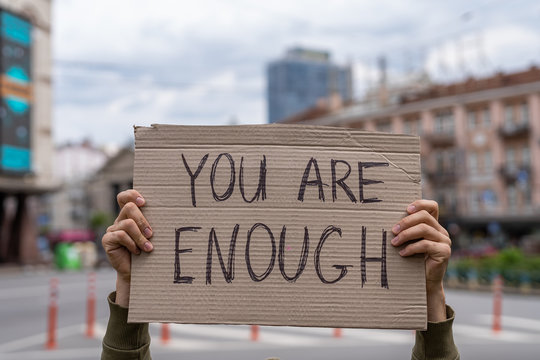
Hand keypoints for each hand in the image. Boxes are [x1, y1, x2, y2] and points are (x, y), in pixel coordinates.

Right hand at [102, 189, 152, 306]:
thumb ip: (152, 222)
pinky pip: (121, 236)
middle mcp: (119, 219)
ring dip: (140, 237)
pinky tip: (136, 252)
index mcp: (129, 215)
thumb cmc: (147, 250)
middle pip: (129, 208)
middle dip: (143, 221)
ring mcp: (112, 229)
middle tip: (151, 234)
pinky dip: (132, 244)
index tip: (144, 202)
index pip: (125, 197)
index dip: (132, 195)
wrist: (137, 272)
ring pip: (128, 224)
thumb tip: (169, 211)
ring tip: (148, 248)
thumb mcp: (150, 234)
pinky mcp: (107, 240)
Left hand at [391, 200, 450, 321]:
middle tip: (393, 230)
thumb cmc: (412, 260)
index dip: (420, 204)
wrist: (424, 283)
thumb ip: (406, 230)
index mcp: (433, 225)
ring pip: (424, 229)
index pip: (432, 206)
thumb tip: (384, 219)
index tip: (405, 209)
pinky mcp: (444, 252)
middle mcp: (441, 231)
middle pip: (425, 217)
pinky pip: (426, 245)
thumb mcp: (409, 242)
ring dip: (406, 235)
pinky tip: (402, 253)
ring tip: (394, 242)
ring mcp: (444, 241)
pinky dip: (412, 248)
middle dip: (406, 222)